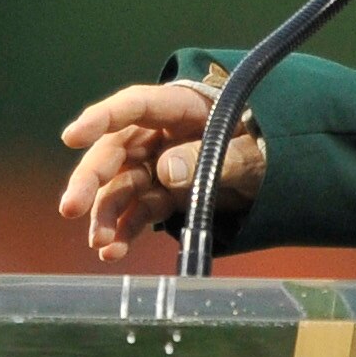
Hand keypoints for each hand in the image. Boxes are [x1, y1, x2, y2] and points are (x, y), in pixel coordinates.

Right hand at [58, 82, 266, 261]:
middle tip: (71, 208)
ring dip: (105, 215)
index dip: (101, 118)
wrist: (285, 169)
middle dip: (90, 180)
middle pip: (115, 151)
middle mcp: (162, 135)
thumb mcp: (254, 149)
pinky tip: (113, 251)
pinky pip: (138, 211)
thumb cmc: (271, 145)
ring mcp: (160, 165)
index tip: (71, 137)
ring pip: (120, 186)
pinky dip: (125, 230)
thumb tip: (167, 170)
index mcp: (184, 107)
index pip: (135, 106)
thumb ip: (215, 157)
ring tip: (101, 244)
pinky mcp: (166, 194)